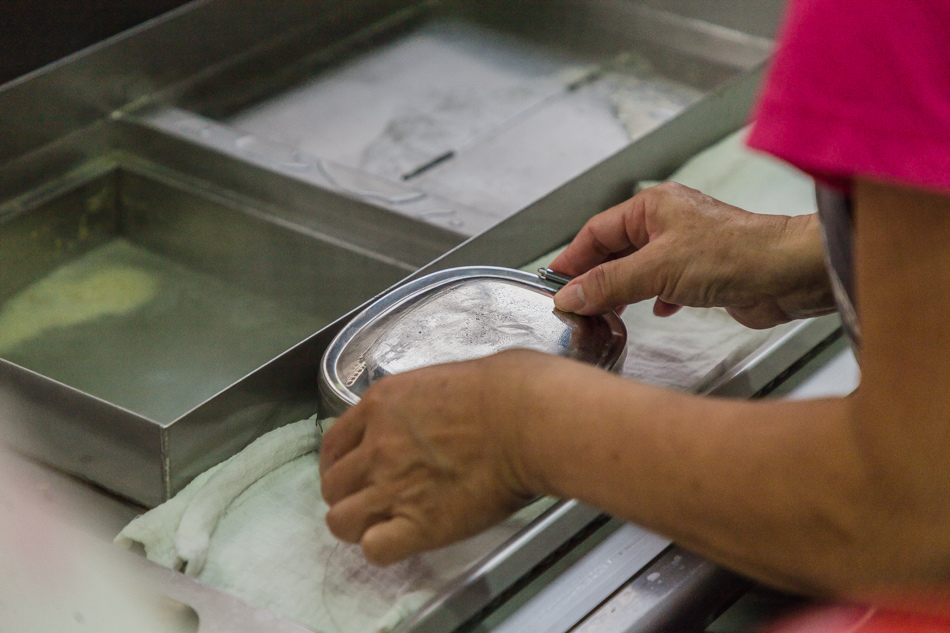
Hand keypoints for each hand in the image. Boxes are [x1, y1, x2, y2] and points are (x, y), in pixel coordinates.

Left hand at [318, 351, 543, 565]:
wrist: (528, 420)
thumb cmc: (505, 390)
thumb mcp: (443, 377)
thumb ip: (419, 400)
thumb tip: (429, 409)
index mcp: (380, 405)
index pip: (333, 444)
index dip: (340, 464)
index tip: (353, 472)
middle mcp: (376, 447)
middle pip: (332, 485)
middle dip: (348, 495)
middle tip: (372, 500)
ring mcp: (392, 486)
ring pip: (341, 521)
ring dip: (358, 525)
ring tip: (383, 524)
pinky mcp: (418, 524)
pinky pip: (375, 549)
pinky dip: (383, 549)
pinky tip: (403, 539)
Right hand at [549, 182, 833, 327]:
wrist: (788, 274)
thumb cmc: (733, 255)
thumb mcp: (658, 269)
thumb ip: (609, 283)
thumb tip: (570, 295)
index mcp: (653, 207)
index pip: (597, 231)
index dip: (573, 258)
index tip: (553, 282)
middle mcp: (668, 222)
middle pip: (616, 250)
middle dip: (596, 277)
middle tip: (574, 302)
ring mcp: (686, 247)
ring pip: (640, 268)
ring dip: (622, 290)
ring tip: (605, 312)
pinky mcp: (704, 272)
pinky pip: (665, 284)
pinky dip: (654, 299)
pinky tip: (656, 312)